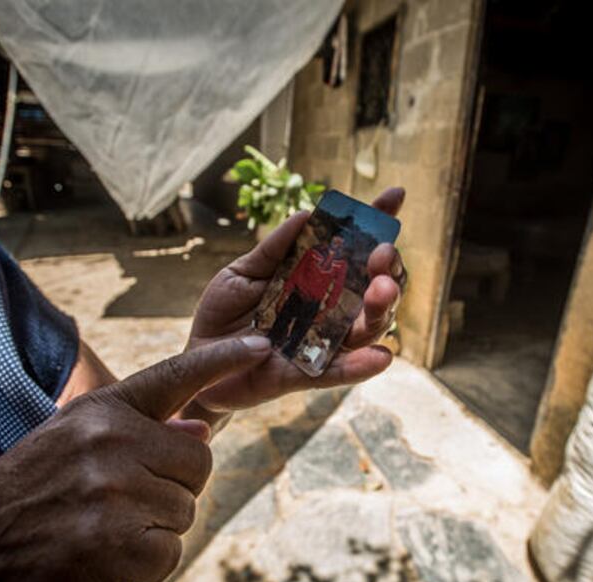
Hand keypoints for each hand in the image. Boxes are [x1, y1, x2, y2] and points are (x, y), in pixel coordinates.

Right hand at [0, 336, 271, 581]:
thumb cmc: (26, 496)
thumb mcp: (72, 443)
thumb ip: (140, 432)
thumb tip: (203, 432)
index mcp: (101, 410)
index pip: (174, 377)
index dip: (222, 361)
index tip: (264, 346)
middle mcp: (108, 441)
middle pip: (199, 465)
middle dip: (172, 490)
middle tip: (118, 505)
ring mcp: (110, 491)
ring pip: (185, 512)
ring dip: (152, 532)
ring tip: (98, 531)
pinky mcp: (111, 544)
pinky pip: (167, 554)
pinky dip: (141, 567)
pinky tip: (99, 561)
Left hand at [184, 187, 405, 414]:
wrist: (198, 360)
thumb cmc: (225, 314)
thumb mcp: (242, 272)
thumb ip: (274, 248)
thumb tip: (307, 214)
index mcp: (319, 279)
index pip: (357, 248)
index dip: (378, 222)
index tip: (394, 195)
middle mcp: (330, 310)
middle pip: (375, 289)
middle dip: (387, 269)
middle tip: (383, 252)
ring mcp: (322, 343)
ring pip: (366, 329)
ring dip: (380, 310)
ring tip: (382, 291)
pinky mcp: (305, 375)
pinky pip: (338, 372)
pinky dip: (361, 366)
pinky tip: (382, 356)